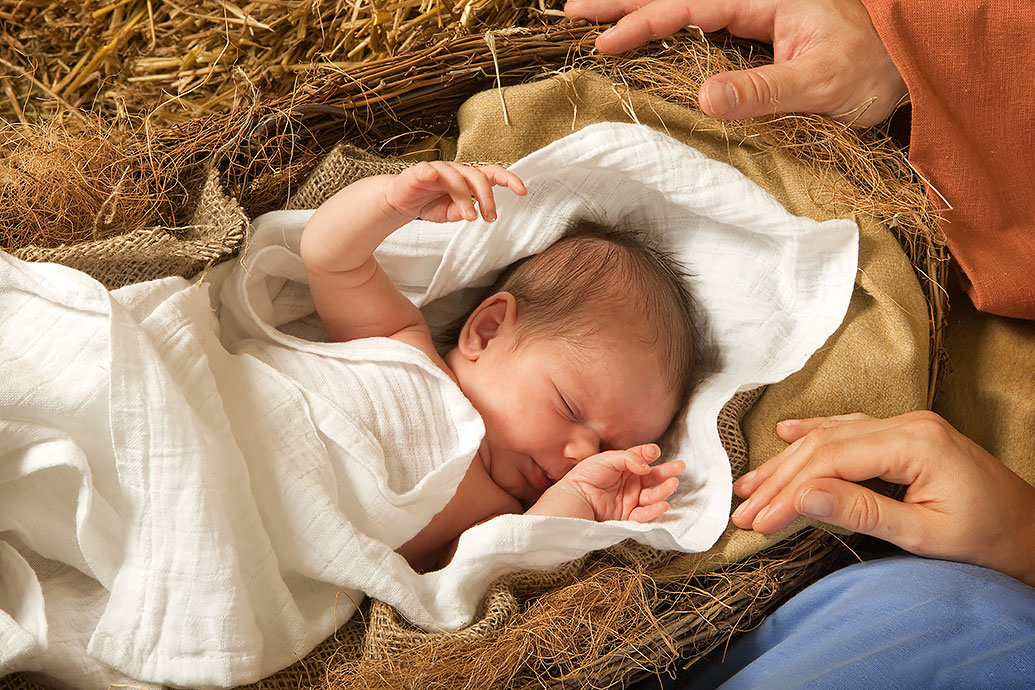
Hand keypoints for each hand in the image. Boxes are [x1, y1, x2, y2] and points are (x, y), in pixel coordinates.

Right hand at [382, 161, 525, 223]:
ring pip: (457, 178)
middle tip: (490, 218)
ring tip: (470, 217)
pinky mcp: (418, 172)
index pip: (492, 175)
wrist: (400, 201)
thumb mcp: (449, 214)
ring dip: (465, 198)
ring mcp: (438, 169)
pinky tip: (432, 177)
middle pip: (478, 177)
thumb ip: (462, 212)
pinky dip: (431, 172)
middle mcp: (456, 171)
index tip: (522, 191)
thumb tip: (472, 213)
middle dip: (487, 198)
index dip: (508, 180)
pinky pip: (427, 170)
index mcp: (467, 179)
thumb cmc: (428, 204)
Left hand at [530, 444, 684, 521]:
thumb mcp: (605, 459)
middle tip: (680, 467)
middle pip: (653, 478)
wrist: (572, 500)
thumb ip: (628, 458)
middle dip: (667, 472)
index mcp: (624, 468)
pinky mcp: (627, 517)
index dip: (650, 455)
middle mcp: (629, 484)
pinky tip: (662, 504)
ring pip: (652, 496)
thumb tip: (648, 465)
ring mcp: (630, 501)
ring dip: (663, 490)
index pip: (642, 460)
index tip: (656, 452)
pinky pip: (644, 514)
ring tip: (672, 484)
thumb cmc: (585, 476)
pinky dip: (654, 510)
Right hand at [564, 0, 906, 126]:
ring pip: (686, 4)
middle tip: (572, 9)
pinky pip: (701, 21)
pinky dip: (666, 24)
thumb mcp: (821, 84)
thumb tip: (703, 96)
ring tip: (594, 16)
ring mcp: (756, 11)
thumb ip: (763, 89)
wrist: (911, 66)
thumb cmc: (874, 70)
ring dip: (639, 9)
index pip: (689, 5)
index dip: (643, 21)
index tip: (603, 41)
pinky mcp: (758, 31)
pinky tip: (645, 30)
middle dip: (623, 1)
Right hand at [732, 411, 1034, 585]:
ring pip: (831, 436)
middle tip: (743, 510)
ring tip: (749, 485)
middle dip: (779, 480)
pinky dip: (815, 434)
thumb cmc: (989, 540)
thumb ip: (862, 511)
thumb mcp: (926, 535)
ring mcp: (907, 425)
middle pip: (824, 446)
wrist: (1034, 532)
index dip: (789, 492)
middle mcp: (907, 424)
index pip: (831, 463)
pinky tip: (788, 434)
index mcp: (915, 444)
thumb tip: (802, 495)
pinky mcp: (906, 435)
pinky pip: (849, 428)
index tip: (759, 521)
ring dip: (788, 462)